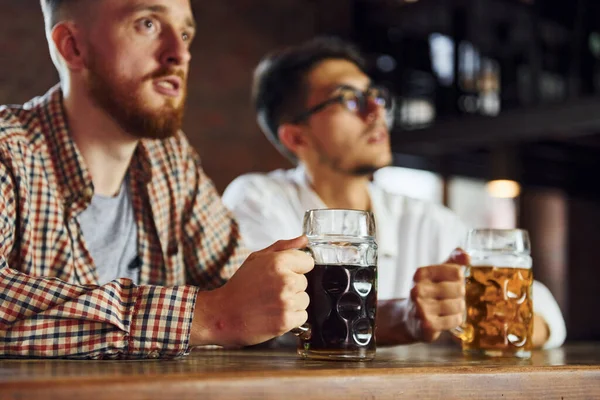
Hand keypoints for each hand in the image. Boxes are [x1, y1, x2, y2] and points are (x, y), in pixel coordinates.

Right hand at [190, 236, 313, 346]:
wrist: (222, 315)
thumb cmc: (239, 287)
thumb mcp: (256, 259)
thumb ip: (283, 247)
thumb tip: (303, 240)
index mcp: (278, 262)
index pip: (308, 262)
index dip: (295, 268)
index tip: (282, 274)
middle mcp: (285, 280)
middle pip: (305, 282)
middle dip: (291, 286)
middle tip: (270, 291)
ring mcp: (286, 302)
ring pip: (304, 300)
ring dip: (292, 303)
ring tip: (271, 303)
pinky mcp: (286, 320)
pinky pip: (302, 316)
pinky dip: (291, 318)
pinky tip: (274, 315)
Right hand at [404, 249, 468, 341]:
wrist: (409, 319)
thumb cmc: (428, 293)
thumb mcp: (437, 274)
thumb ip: (453, 261)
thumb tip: (466, 256)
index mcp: (421, 273)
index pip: (456, 271)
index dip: (458, 279)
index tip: (450, 283)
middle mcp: (418, 289)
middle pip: (459, 288)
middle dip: (459, 295)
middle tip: (449, 298)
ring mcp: (421, 308)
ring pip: (458, 305)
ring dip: (458, 308)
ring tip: (448, 309)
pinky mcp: (427, 324)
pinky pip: (455, 320)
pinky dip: (455, 320)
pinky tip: (446, 319)